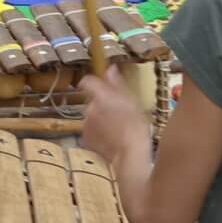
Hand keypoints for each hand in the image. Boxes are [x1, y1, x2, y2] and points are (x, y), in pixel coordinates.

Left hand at [78, 67, 152, 183]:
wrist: (130, 154)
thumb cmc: (136, 126)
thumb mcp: (132, 101)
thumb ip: (117, 83)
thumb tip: (110, 69)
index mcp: (101, 96)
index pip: (87, 81)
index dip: (93, 82)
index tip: (101, 86)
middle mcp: (89, 108)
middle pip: (92, 100)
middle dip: (102, 104)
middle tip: (118, 112)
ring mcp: (86, 124)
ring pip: (92, 116)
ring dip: (100, 119)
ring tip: (117, 127)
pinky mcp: (86, 138)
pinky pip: (91, 130)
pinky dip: (98, 132)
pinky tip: (111, 138)